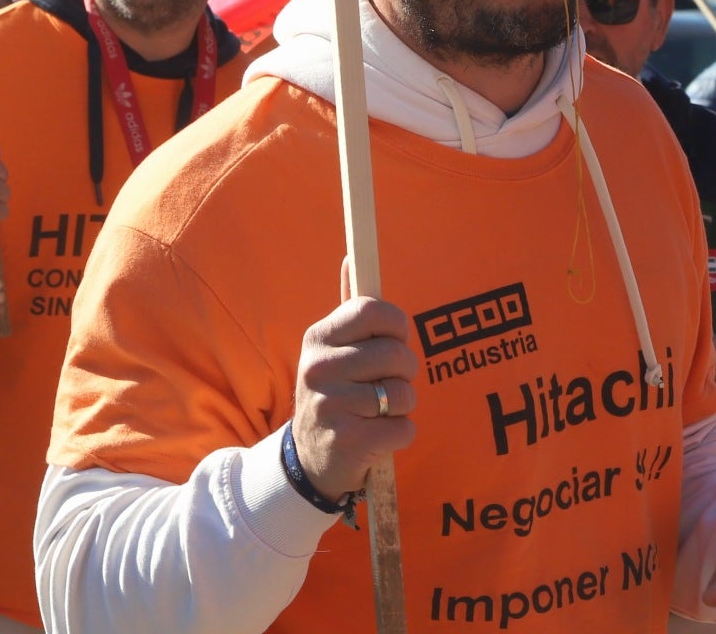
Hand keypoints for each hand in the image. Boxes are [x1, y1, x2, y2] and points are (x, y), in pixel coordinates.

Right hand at [289, 297, 419, 500]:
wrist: (311, 459)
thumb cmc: (336, 393)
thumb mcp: (333, 350)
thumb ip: (349, 307)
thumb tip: (352, 256)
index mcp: (319, 337)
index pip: (373, 310)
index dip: (396, 325)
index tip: (393, 340)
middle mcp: (318, 368)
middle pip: (396, 354)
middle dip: (404, 372)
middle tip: (386, 384)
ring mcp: (331, 406)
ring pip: (404, 394)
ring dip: (403, 406)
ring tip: (380, 412)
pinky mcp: (348, 441)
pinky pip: (404, 428)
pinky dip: (400, 434)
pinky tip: (378, 436)